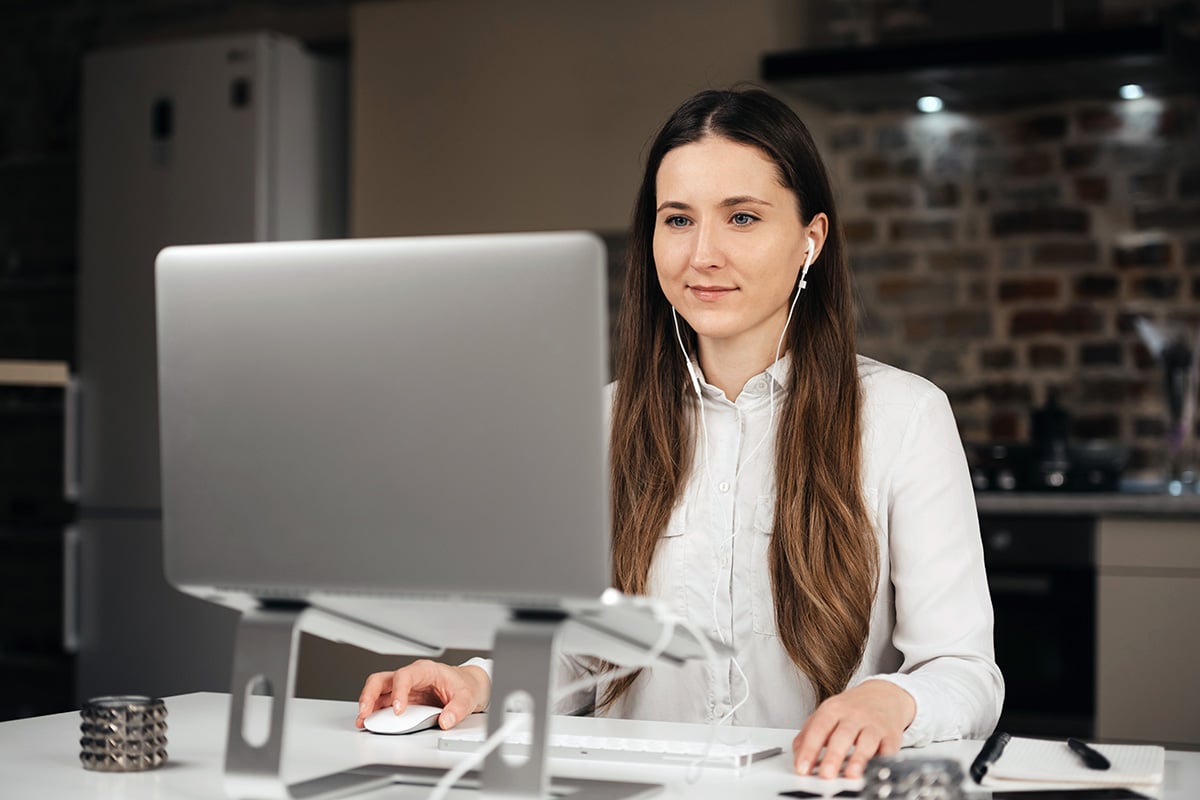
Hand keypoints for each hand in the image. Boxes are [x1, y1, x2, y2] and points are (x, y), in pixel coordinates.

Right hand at [355, 659, 490, 729]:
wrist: (468, 686)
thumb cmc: (464, 685)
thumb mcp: (467, 697)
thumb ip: (457, 709)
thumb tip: (445, 721)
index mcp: (425, 670)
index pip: (404, 676)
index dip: (399, 692)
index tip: (398, 710)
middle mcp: (410, 677)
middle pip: (381, 679)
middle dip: (370, 695)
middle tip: (365, 712)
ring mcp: (403, 688)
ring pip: (377, 690)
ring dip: (367, 705)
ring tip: (362, 721)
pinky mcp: (401, 700)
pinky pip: (382, 703)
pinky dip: (373, 712)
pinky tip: (368, 722)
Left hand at [791, 679, 915, 778]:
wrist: (883, 695)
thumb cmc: (851, 708)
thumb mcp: (826, 713)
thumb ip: (808, 733)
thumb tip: (797, 756)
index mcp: (833, 709)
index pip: (818, 729)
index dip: (809, 749)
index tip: (802, 768)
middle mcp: (853, 715)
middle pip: (842, 735)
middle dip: (833, 756)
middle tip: (825, 774)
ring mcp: (873, 724)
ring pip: (866, 741)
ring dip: (859, 759)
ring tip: (851, 774)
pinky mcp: (891, 735)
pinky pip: (888, 749)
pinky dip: (884, 760)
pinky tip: (876, 769)